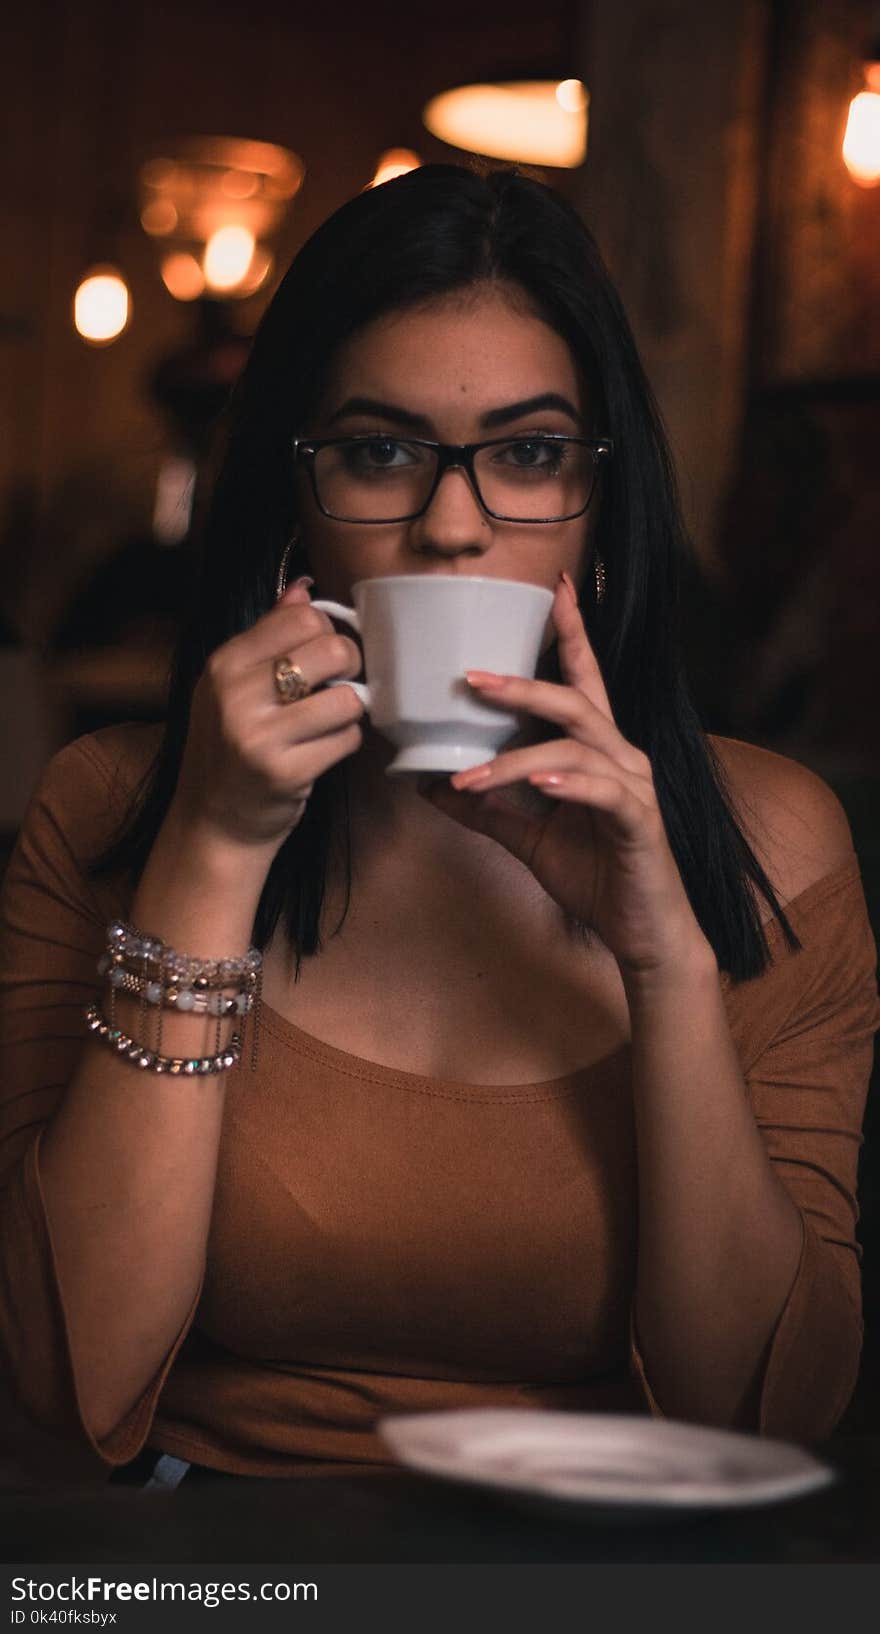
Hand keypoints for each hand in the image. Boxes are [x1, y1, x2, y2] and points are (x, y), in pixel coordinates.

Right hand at [172, 580, 365, 851]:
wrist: (213, 822)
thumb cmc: (230, 748)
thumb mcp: (234, 686)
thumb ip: (269, 634)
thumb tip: (305, 588)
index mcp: (224, 664)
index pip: (302, 617)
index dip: (327, 632)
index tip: (323, 656)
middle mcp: (236, 694)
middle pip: (331, 649)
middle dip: (349, 667)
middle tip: (338, 686)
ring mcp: (260, 735)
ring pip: (346, 698)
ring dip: (350, 711)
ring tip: (329, 722)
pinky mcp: (286, 772)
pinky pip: (347, 740)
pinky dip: (345, 743)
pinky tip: (323, 750)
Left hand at [420, 573, 711, 978]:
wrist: (643, 935)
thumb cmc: (596, 877)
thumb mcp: (527, 838)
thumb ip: (487, 807)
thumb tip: (430, 783)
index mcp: (598, 752)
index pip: (584, 680)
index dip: (573, 631)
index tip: (556, 587)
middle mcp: (622, 758)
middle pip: (576, 701)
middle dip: (524, 685)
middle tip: (471, 678)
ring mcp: (634, 787)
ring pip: (576, 748)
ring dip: (517, 759)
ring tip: (469, 775)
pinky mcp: (639, 822)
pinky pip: (604, 792)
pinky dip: (569, 785)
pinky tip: (540, 786)